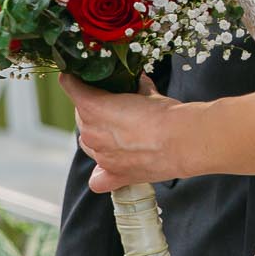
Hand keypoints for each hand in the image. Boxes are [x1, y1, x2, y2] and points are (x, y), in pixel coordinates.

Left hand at [62, 75, 185, 190]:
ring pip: (87, 142)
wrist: (183, 141)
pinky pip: (98, 179)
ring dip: (96, 134)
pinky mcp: (115, 175)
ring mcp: (102, 156)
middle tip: (111, 102)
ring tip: (116, 130)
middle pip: (80, 116)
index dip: (75, 79)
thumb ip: (137, 87)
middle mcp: (92, 133)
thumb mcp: (149, 93)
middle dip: (91, 107)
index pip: (71, 86)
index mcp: (94, 107)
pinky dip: (101, 174)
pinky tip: (107, 167)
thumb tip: (138, 81)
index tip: (79, 75)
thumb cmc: (166, 114)